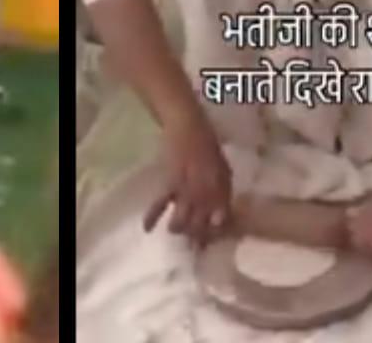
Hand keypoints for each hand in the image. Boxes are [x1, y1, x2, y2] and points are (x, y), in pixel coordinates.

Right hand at [142, 116, 232, 246]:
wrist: (188, 126)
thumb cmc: (209, 146)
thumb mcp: (224, 169)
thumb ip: (223, 192)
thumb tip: (221, 214)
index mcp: (221, 190)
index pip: (221, 220)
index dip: (216, 233)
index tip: (212, 242)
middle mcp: (205, 194)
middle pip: (200, 224)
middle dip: (196, 237)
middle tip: (193, 245)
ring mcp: (186, 190)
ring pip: (182, 219)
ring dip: (179, 229)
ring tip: (176, 232)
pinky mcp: (168, 183)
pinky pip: (160, 203)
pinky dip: (152, 216)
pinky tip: (147, 228)